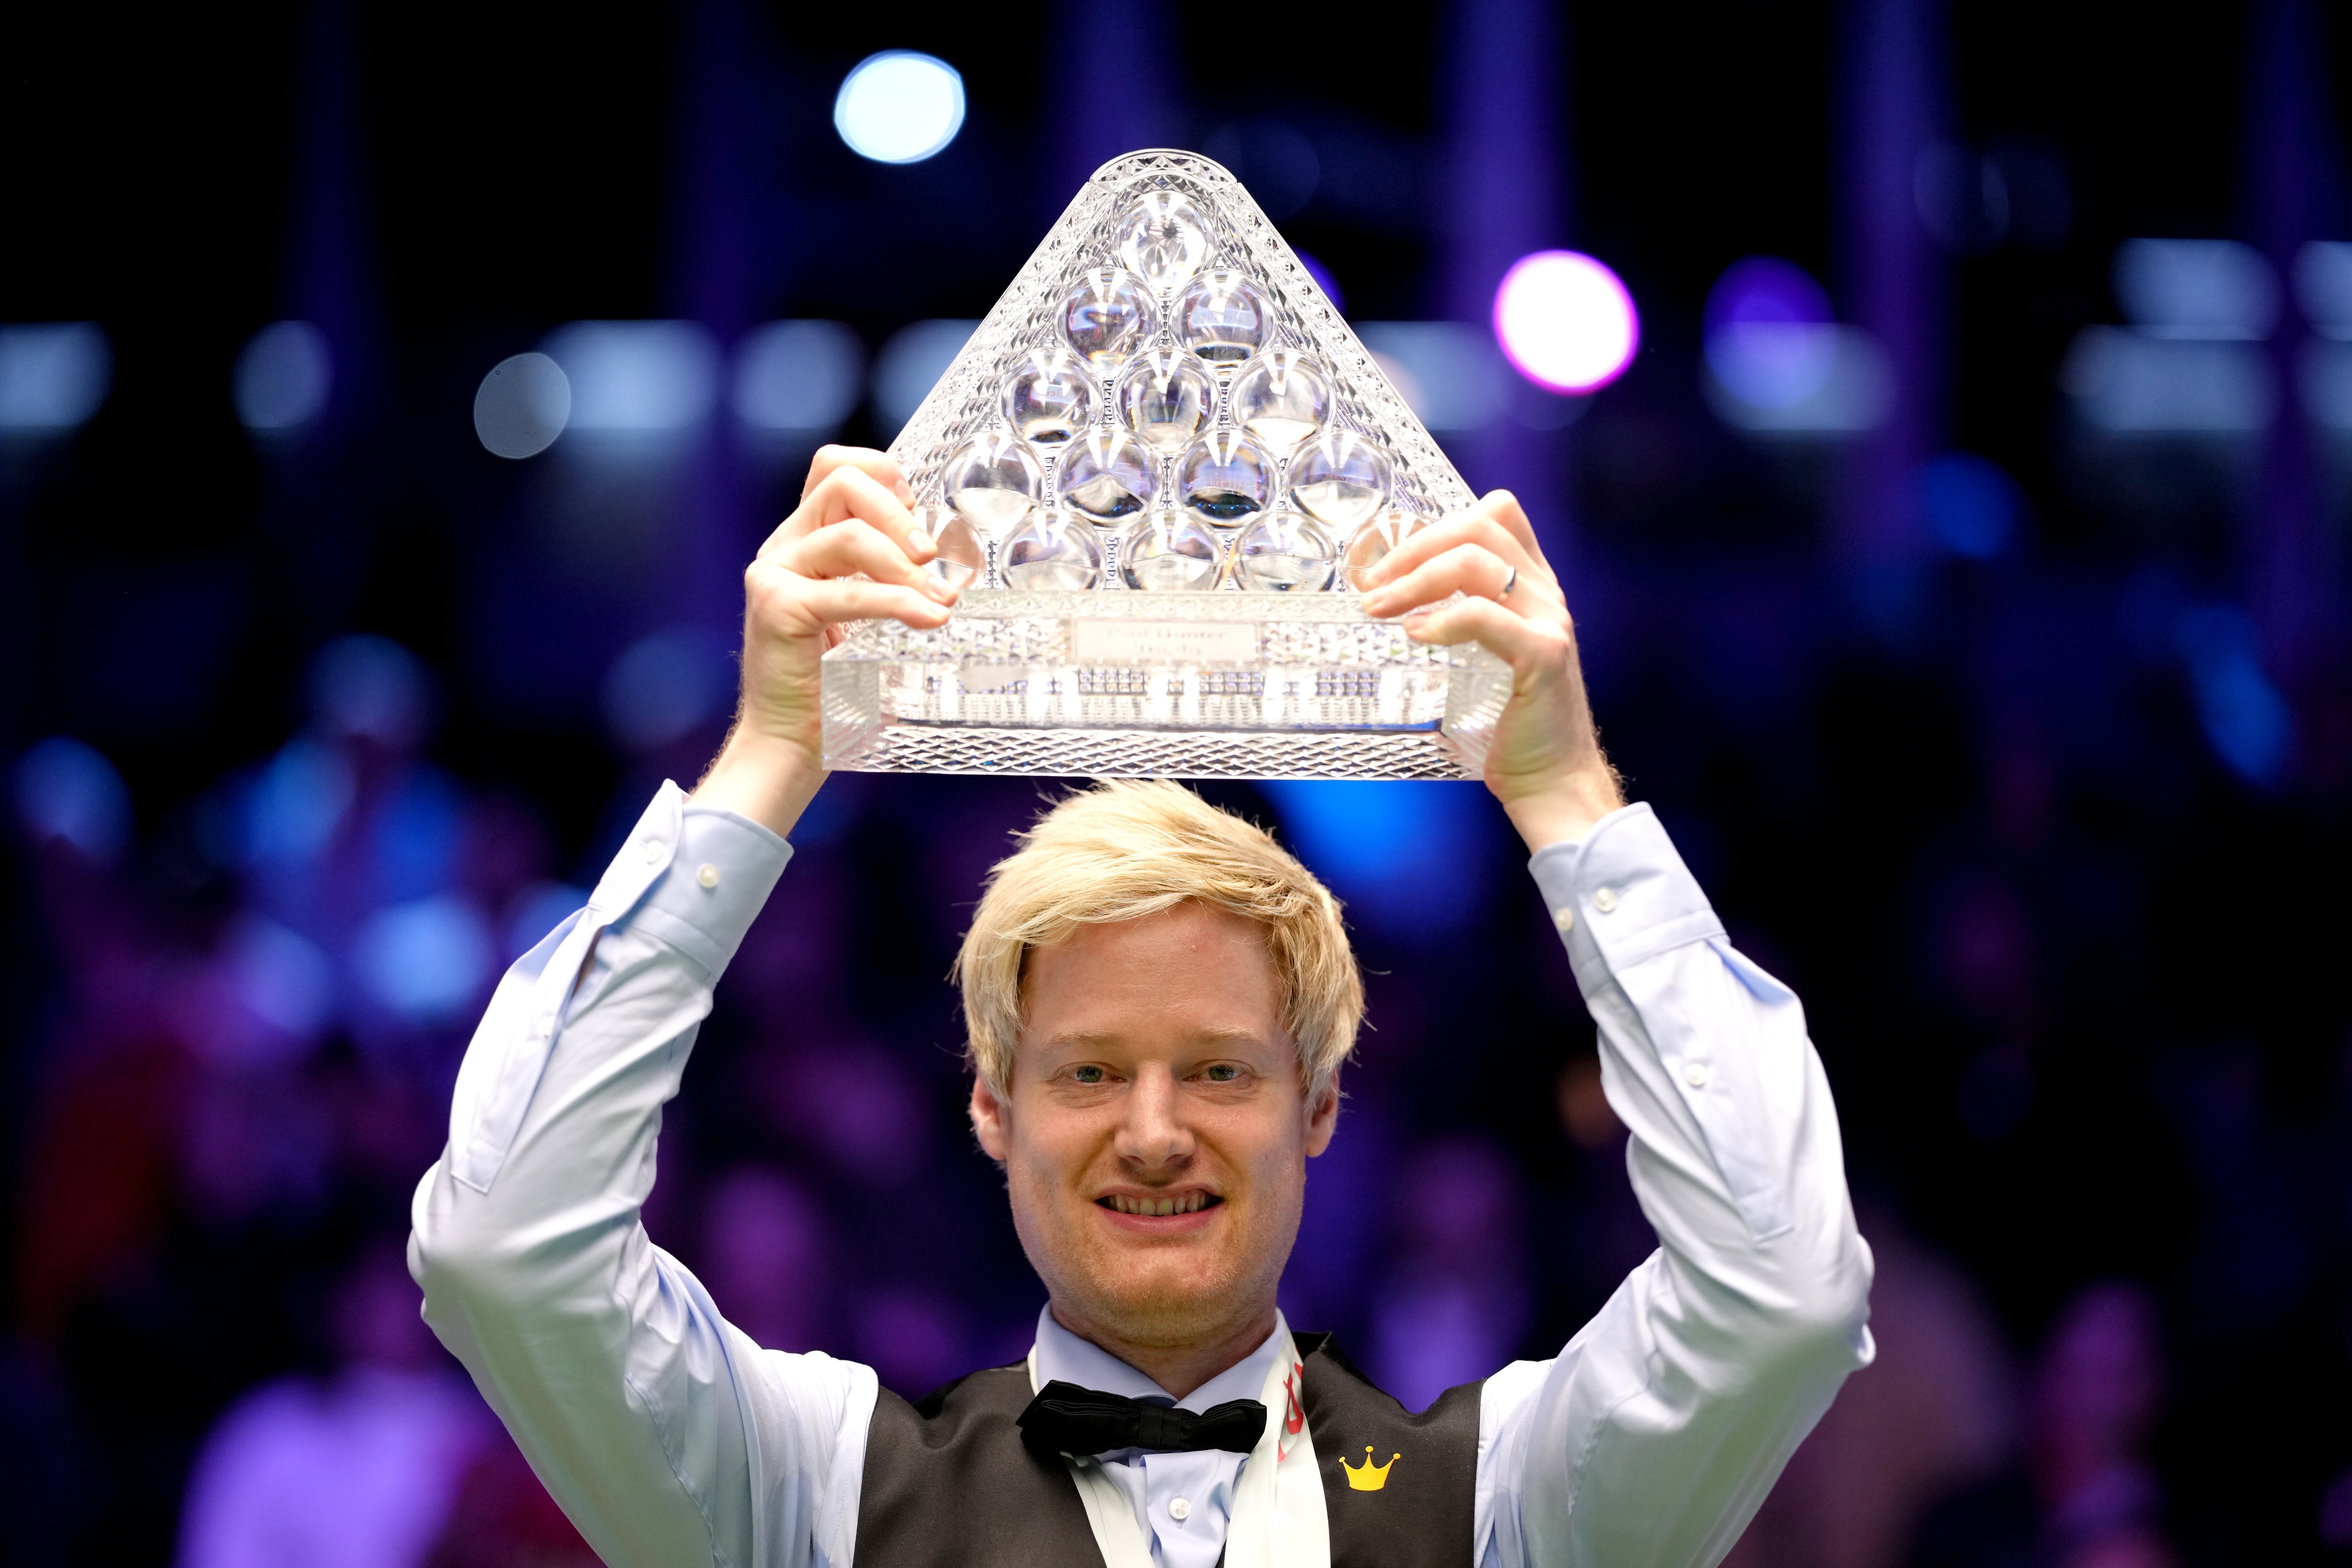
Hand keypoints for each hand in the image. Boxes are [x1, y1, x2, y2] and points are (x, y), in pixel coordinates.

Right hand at [691, 446, 956, 837]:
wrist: (797, 741)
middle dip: (901, 515)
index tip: (922, 520)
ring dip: (907, 566)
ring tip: (943, 599)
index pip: (837, 467)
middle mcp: (786, 545)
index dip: (885, 476)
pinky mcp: (777, 607)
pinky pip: (847, 592)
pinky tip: (930, 619)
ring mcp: (775, 573)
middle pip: (843, 484)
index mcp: (807, 537)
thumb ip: (894, 570)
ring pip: (849, 536)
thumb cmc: (841, 680)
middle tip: (934, 558)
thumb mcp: (875, 611)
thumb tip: (953, 548)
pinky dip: (896, 602)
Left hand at [1356, 491, 1623, 849]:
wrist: (1553, 781)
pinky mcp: (1544, 657)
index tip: (1391, 557)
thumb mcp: (1483, 659)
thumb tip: (1387, 603)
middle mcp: (1546, 594)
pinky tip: (1414, 635)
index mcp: (1533, 587)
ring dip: (1415, 579)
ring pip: (1477, 562)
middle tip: (1371, 583)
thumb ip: (1457, 624)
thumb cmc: (1509, 724)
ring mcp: (1550, 622)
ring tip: (1378, 608)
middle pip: (1479, 527)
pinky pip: (1486, 616)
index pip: (1497, 514)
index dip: (1440, 522)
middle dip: (1415, 547)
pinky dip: (1443, 620)